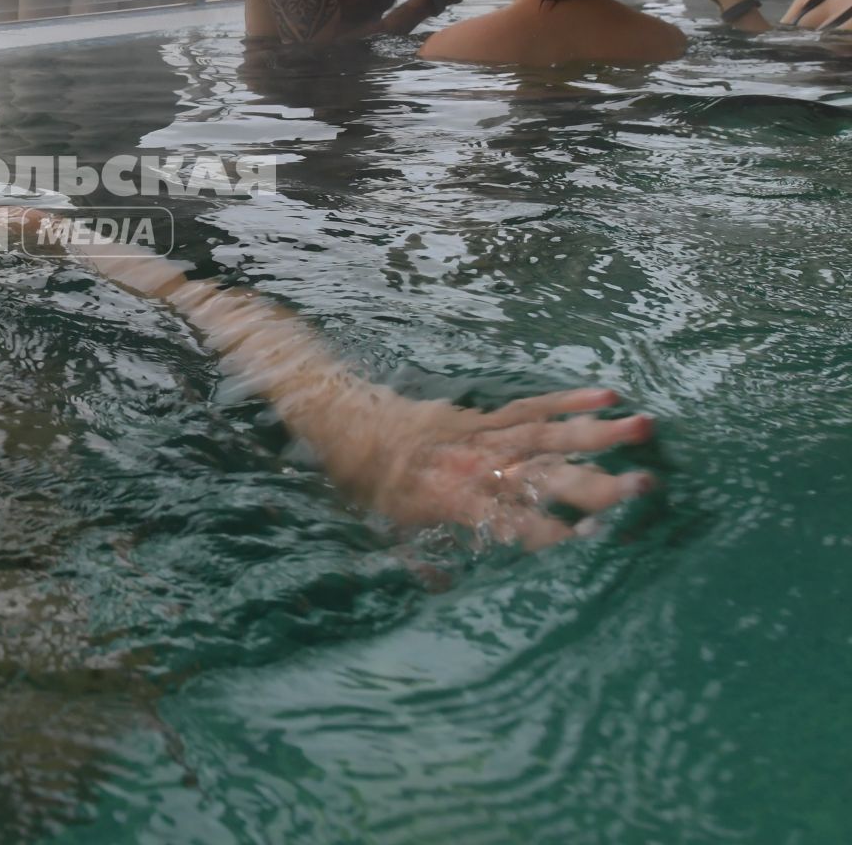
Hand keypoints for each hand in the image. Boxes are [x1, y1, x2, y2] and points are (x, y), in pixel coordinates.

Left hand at [319, 387, 655, 547]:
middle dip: (597, 482)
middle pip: (545, 476)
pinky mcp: (483, 415)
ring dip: (598, 432)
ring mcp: (484, 436)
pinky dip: (568, 399)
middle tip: (647, 485)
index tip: (601, 541)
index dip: (557, 534)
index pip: (518, 524)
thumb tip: (452, 596)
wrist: (346, 423)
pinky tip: (608, 396)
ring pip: (548, 434)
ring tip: (646, 428)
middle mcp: (478, 467)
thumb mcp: (388, 534)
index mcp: (456, 503)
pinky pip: (530, 406)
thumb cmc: (367, 485)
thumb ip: (425, 564)